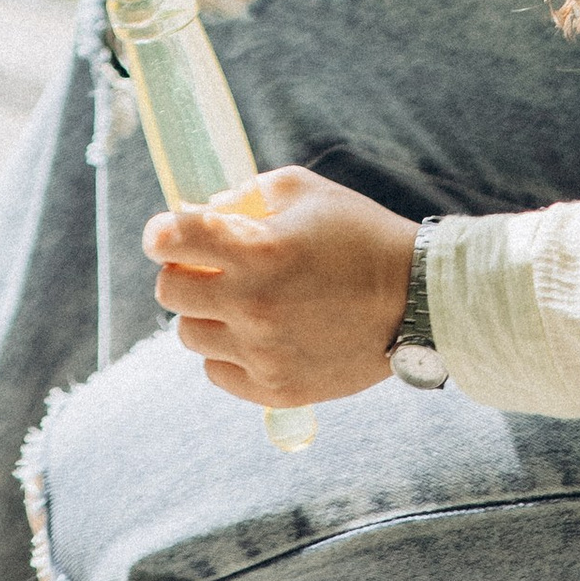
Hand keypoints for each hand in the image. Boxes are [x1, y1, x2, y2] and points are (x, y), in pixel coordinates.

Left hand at [146, 165, 417, 408]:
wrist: (418, 301)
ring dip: (204, 314)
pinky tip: (252, 334)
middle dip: (180, 272)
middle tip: (205, 266)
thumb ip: (246, 193)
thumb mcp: (304, 191)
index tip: (166, 234)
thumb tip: (205, 210)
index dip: (161, 233)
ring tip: (235, 302)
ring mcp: (264, 353)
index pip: (172, 240)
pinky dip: (225, 353)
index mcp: (257, 250)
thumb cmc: (360, 235)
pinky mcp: (278, 389)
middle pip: (170, 293)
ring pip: (189, 335)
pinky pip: (217, 373)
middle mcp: (253, 305)